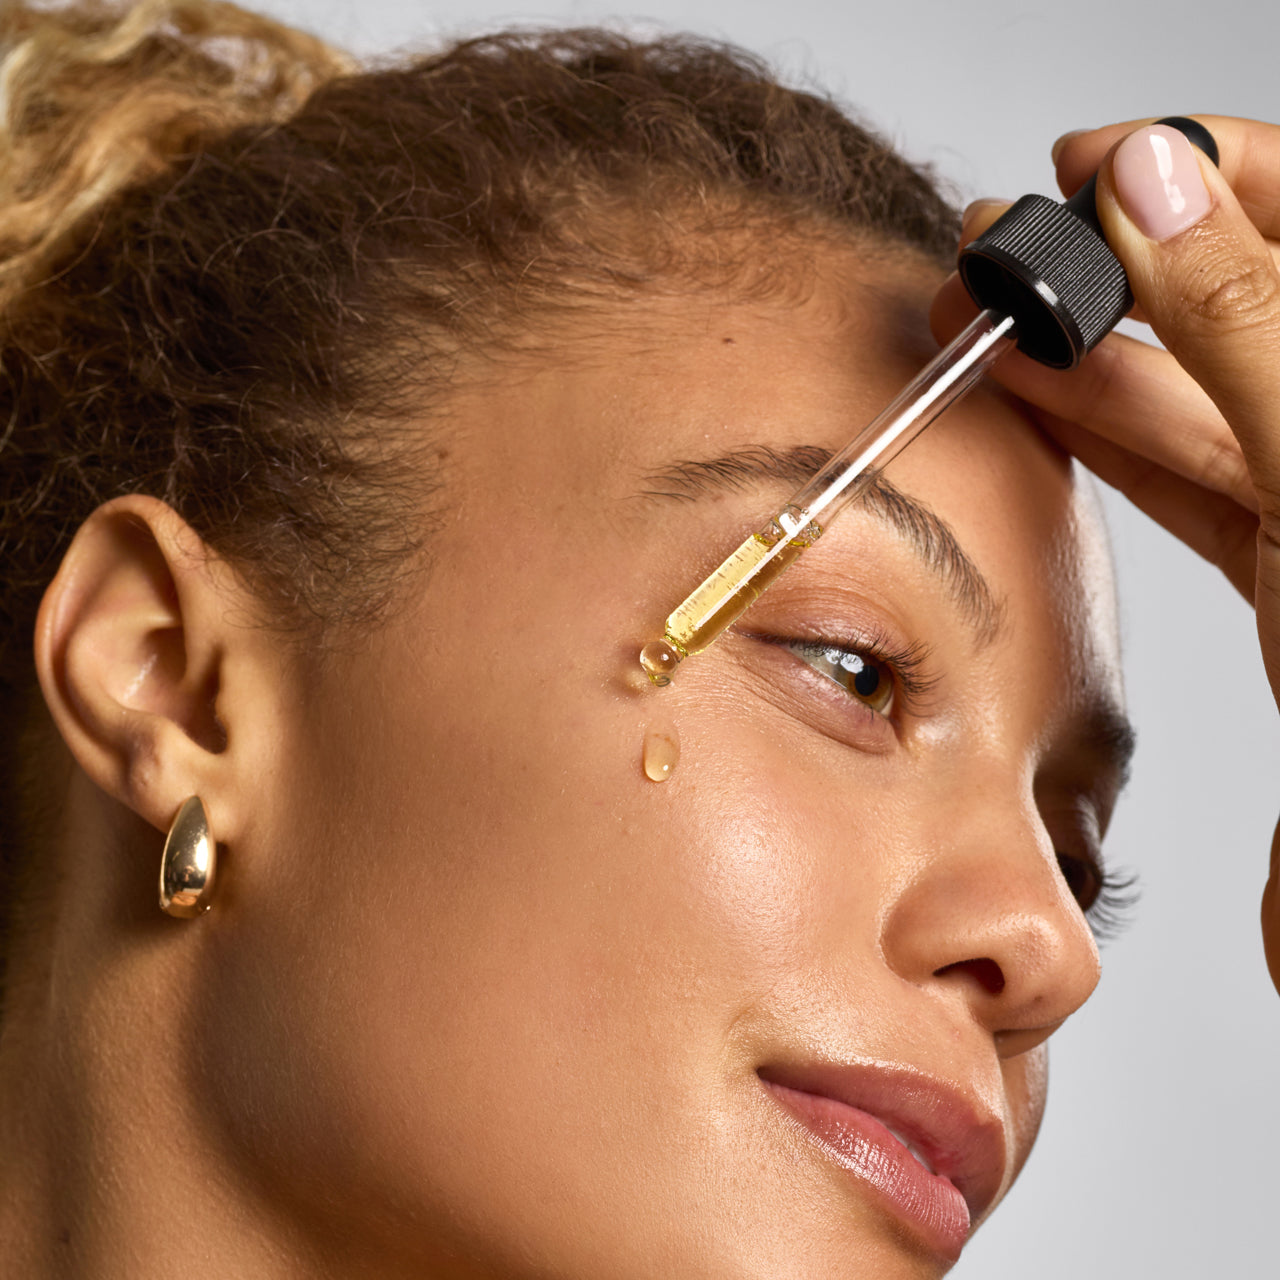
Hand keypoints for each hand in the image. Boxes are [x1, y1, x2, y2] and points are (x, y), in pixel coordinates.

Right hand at [930, 115, 1279, 992]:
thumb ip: (1248, 324)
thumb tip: (1151, 179)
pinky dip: (1118, 449)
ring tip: (1002, 326)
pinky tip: (1056, 414)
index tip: (1091, 160)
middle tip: (1011, 244)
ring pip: (1207, 403)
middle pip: (1245, 306)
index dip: (1203, 167)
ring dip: (1097, 360)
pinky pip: (1198, 488)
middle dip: (1122, 262)